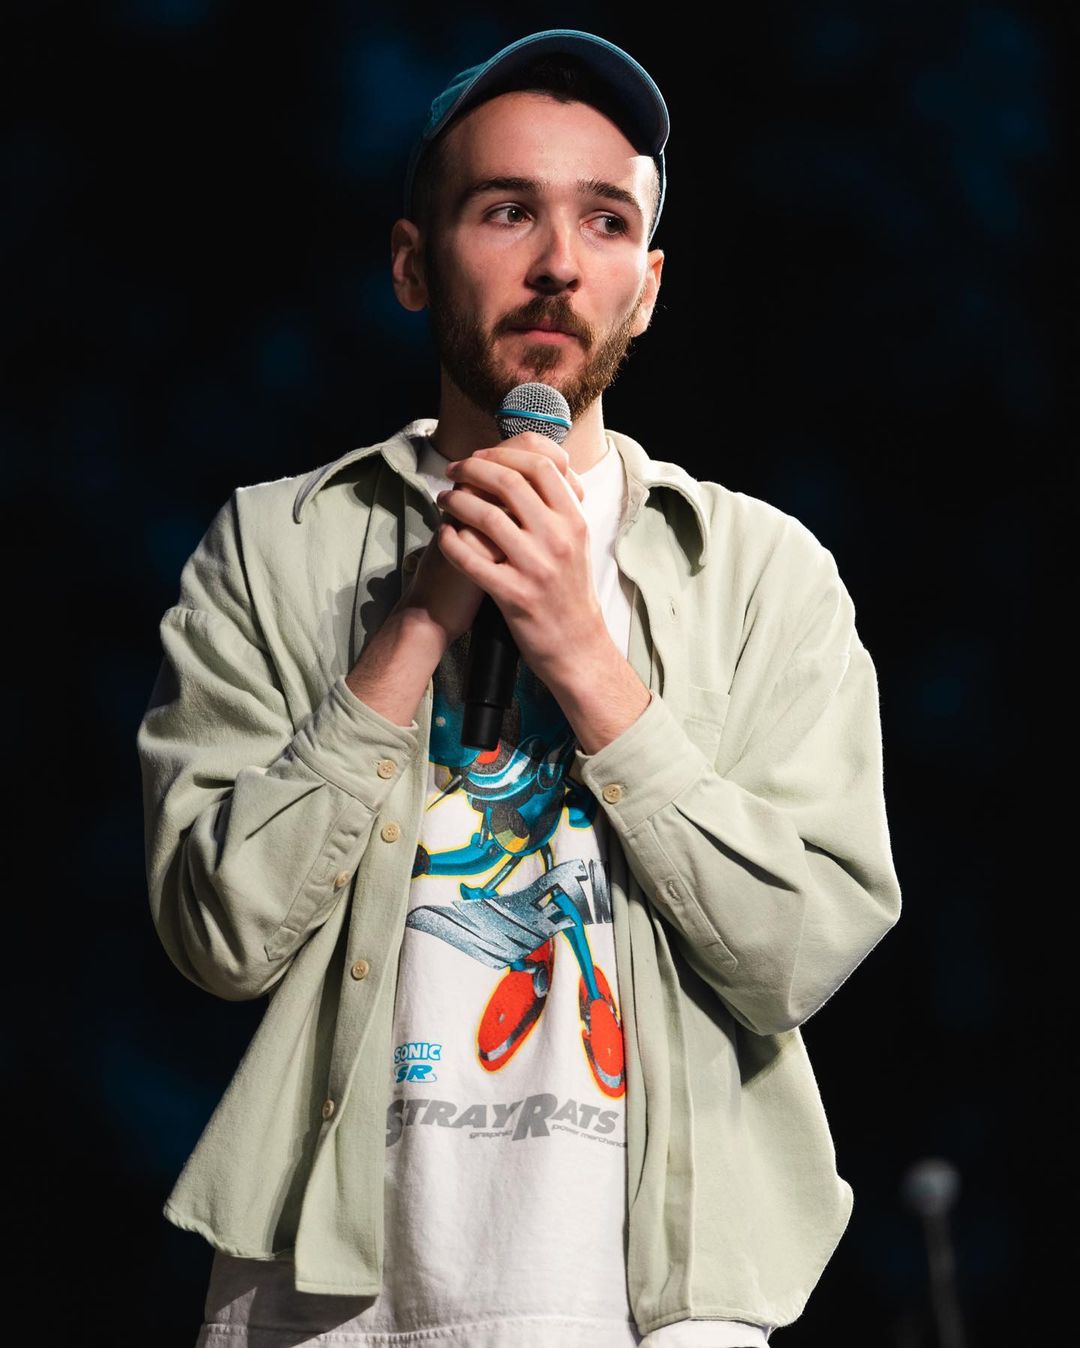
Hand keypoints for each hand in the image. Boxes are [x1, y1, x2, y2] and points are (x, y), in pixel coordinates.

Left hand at [434, 430, 603, 683]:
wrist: (577, 645)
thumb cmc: (570, 590)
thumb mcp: (577, 542)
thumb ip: (558, 505)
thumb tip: (532, 465)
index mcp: (574, 520)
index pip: (539, 466)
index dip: (503, 453)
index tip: (479, 455)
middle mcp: (558, 539)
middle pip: (509, 482)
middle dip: (472, 469)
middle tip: (453, 471)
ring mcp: (536, 567)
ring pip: (486, 516)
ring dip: (456, 501)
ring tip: (444, 499)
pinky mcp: (514, 595)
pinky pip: (470, 559)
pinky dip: (451, 541)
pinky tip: (443, 534)